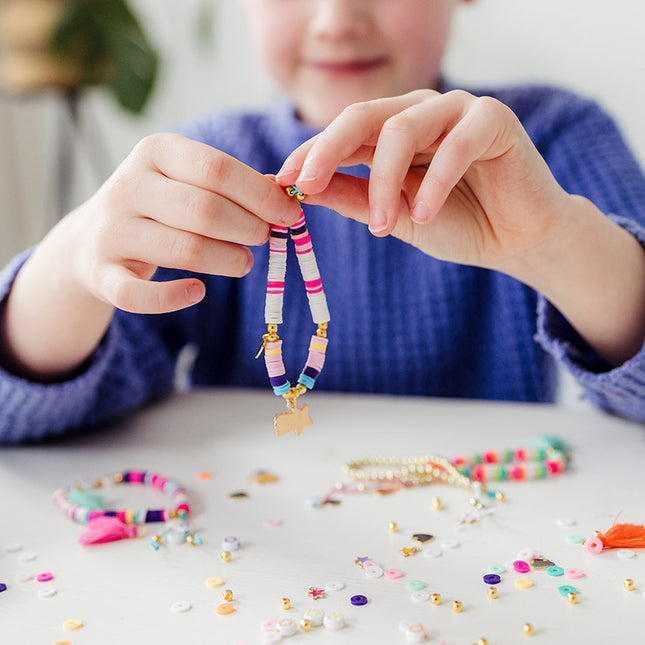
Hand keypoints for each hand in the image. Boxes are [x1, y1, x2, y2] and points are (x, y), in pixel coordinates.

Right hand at [71, 133, 299, 313]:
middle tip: (265, 237)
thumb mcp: (186, 181)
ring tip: (245, 262)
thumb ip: (230, 184)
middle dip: (248, 227)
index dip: (261, 195)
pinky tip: (198, 291)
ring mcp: (111, 230)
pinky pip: (139, 294)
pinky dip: (174, 297)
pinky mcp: (101, 273)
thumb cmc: (158, 208)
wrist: (91, 240)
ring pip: (185, 249)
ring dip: (227, 259)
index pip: (217, 169)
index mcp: (155, 152)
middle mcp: (128, 186)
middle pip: (205, 209)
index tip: (290, 214)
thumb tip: (281, 191)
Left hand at [276, 89, 569, 274]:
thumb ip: (352, 198)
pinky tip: (424, 214)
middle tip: (307, 186)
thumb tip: (300, 189)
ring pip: (402, 128)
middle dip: (328, 150)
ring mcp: (456, 111)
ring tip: (382, 226)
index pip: (342, 134)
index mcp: (392, 133)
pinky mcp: (493, 119)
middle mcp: (419, 113)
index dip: (310, 155)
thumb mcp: (393, 216)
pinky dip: (435, 180)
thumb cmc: (457, 224)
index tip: (282, 183)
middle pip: (362, 116)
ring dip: (384, 181)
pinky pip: (456, 142)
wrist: (516, 240)